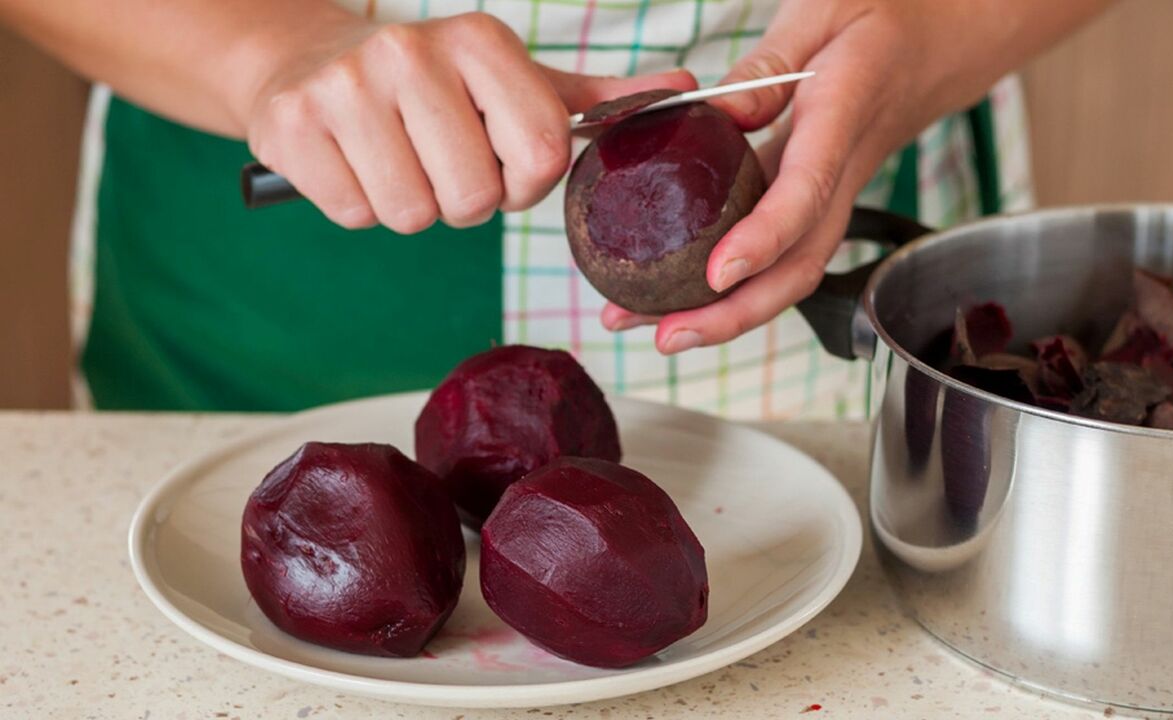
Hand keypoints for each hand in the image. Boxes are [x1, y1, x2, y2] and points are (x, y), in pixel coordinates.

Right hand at [242, 12, 695, 232]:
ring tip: (397, 158)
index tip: (502, 163)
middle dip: (465, 199)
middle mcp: (411, 52)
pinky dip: (361, 205)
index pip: (541, 153)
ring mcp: (345, 87)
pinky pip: (357, 215)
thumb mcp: (517, 83)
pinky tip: (356, 161)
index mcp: (479, 40)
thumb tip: (687, 91)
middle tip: (440, 161)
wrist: (312, 62)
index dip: (525, 182)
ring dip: (413, 205)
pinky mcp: (291, 126)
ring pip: (415, 214)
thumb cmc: (436, 88)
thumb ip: (598, 98)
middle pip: (475, 196)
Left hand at [601, 0, 1110, 352]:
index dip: (764, 238)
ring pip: (790, 272)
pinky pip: (781, 255)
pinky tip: (680, 298)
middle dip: (736, 312)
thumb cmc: (886, 16)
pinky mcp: (818, 201)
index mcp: (842, 116)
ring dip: (727, 315)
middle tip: (668, 335)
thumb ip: (769, 61)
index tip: (719, 274)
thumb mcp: (824, 8)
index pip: (806, 191)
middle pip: (799, 264)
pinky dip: (734, 288)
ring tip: (654, 331)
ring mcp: (833, 195)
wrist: (944, 40)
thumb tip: (719, 113)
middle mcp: (842, 172)